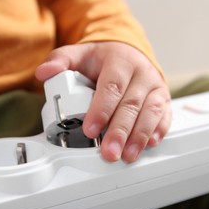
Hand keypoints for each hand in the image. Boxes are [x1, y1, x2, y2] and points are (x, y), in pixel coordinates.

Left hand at [36, 42, 170, 162]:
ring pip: (150, 112)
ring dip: (139, 136)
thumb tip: (44, 72)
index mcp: (120, 61)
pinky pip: (164, 115)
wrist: (128, 53)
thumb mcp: (80, 54)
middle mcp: (141, 73)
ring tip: (128, 155)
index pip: (112, 86)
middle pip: (131, 104)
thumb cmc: (103, 59)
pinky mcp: (163, 98)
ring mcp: (155, 86)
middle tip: (109, 152)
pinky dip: (159, 131)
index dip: (102, 109)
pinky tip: (150, 144)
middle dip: (120, 131)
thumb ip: (60, 61)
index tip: (90, 129)